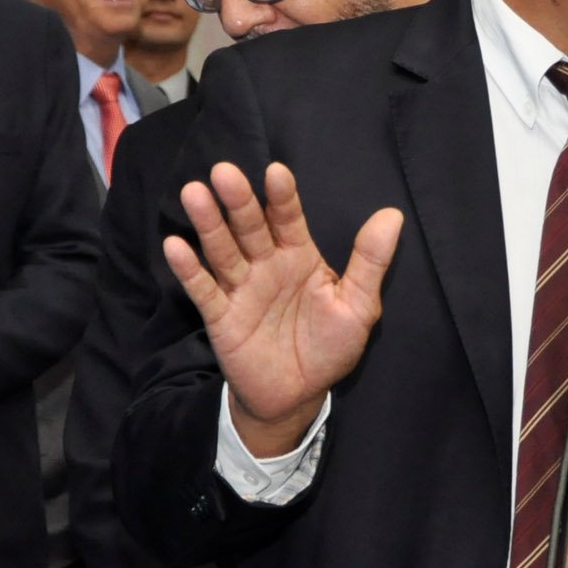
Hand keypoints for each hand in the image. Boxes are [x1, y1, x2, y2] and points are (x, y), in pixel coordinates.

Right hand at [164, 161, 402, 455]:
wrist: (298, 395)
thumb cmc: (330, 347)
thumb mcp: (359, 305)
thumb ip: (370, 261)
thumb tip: (392, 215)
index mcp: (300, 257)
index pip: (289, 220)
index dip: (283, 197)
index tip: (276, 171)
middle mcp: (267, 265)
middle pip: (250, 227)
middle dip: (239, 201)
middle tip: (225, 171)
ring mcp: (241, 289)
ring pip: (223, 251)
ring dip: (209, 224)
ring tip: (194, 193)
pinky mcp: (221, 317)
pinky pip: (203, 290)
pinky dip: (189, 269)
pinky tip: (175, 245)